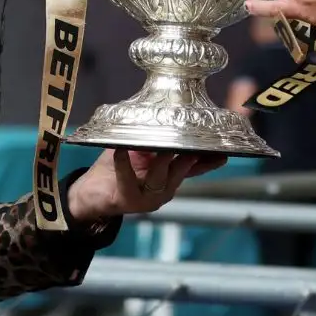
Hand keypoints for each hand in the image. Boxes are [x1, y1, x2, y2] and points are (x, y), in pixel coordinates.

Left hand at [66, 149, 227, 219]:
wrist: (91, 192)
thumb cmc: (117, 167)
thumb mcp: (141, 152)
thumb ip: (157, 141)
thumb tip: (171, 116)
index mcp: (170, 177)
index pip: (195, 169)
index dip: (209, 161)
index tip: (223, 153)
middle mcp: (164, 189)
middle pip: (180, 172)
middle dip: (188, 157)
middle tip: (192, 140)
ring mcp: (147, 197)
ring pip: (160, 179)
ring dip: (162, 161)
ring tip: (161, 145)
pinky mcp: (127, 199)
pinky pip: (127, 178)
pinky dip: (124, 163)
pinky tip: (121, 150)